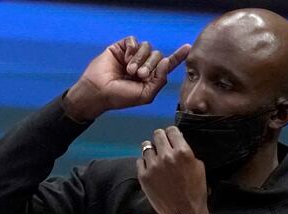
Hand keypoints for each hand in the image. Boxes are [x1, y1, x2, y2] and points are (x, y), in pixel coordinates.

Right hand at [64, 37, 189, 120]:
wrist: (99, 91)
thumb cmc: (120, 97)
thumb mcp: (145, 95)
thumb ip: (159, 81)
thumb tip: (165, 61)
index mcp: (151, 77)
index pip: (167, 65)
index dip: (177, 57)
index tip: (188, 48)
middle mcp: (143, 64)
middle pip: (158, 55)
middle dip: (150, 65)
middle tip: (138, 75)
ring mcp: (133, 56)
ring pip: (147, 47)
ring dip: (140, 59)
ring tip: (130, 70)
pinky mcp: (121, 48)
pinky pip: (133, 41)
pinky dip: (132, 50)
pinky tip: (124, 59)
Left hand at [137, 126, 208, 213]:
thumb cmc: (196, 191)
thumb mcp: (199, 168)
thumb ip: (187, 153)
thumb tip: (178, 144)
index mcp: (183, 152)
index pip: (172, 130)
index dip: (172, 133)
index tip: (172, 138)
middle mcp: (166, 155)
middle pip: (157, 134)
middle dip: (161, 138)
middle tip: (163, 146)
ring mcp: (152, 166)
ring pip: (146, 146)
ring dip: (152, 150)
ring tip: (156, 158)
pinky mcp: (143, 176)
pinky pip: (140, 161)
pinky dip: (145, 163)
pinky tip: (151, 169)